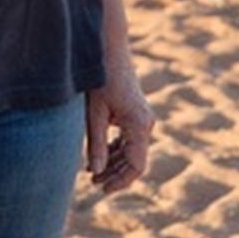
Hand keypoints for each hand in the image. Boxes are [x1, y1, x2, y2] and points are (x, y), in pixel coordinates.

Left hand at [86, 57, 153, 193]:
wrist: (109, 49)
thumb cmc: (100, 78)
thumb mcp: (94, 112)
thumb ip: (96, 143)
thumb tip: (95, 171)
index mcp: (139, 125)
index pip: (136, 165)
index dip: (120, 181)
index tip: (102, 188)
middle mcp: (145, 123)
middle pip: (135, 161)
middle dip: (115, 174)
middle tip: (93, 183)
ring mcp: (142, 118)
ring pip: (132, 151)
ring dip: (115, 163)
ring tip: (93, 173)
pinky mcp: (136, 114)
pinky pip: (129, 140)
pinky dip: (116, 150)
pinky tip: (100, 157)